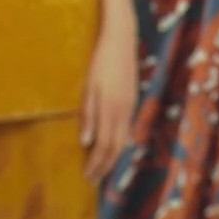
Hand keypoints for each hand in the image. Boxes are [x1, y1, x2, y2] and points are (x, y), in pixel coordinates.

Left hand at [80, 17, 137, 182]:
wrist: (121, 39)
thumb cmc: (100, 61)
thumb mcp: (89, 87)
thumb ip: (88, 115)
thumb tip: (85, 142)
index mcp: (111, 108)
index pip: (103, 145)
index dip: (96, 163)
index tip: (86, 177)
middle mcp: (124, 111)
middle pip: (116, 147)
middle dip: (105, 165)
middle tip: (93, 179)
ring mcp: (130, 105)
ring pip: (123, 139)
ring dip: (112, 156)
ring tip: (102, 167)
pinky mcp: (132, 99)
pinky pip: (127, 128)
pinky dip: (119, 142)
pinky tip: (112, 144)